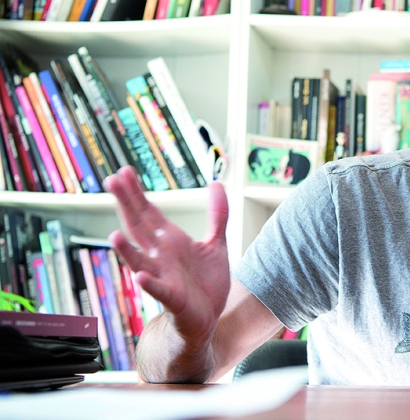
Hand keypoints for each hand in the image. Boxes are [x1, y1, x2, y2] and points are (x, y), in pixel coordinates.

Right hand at [105, 166, 230, 346]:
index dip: (136, 193)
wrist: (208, 318)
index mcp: (170, 241)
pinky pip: (159, 290)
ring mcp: (164, 277)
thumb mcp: (216, 243)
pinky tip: (140, 276)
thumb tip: (216, 183)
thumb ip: (217, 214)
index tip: (123, 172)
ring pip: (140, 261)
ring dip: (127, 250)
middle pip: (140, 228)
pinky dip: (150, 284)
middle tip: (111, 182)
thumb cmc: (205, 282)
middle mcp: (161, 256)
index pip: (149, 213)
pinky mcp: (173, 299)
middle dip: (127, 206)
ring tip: (114, 235)